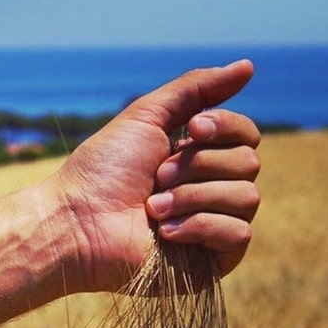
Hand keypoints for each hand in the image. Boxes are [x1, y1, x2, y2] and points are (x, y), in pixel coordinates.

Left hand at [0, 60, 258, 327]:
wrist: (78, 222)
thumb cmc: (104, 170)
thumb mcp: (148, 116)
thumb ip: (197, 89)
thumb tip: (248, 66)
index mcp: (199, 156)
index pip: (246, 135)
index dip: (226, 127)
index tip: (193, 129)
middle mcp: (212, 188)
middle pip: (249, 163)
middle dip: (199, 166)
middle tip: (156, 177)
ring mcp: (214, 225)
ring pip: (247, 198)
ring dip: (194, 197)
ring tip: (153, 208)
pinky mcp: (213, 261)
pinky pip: (239, 234)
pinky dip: (201, 227)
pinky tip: (166, 233)